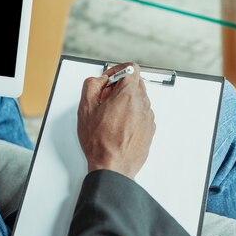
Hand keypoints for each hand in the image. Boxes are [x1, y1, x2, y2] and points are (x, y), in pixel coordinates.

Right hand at [76, 62, 154, 178]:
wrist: (113, 167)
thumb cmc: (100, 142)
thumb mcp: (85, 108)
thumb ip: (92, 85)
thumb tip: (99, 80)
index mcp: (128, 95)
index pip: (132, 68)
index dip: (118, 70)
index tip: (109, 79)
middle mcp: (142, 104)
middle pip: (135, 83)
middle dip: (120, 86)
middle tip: (105, 98)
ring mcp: (148, 118)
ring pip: (138, 99)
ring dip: (126, 101)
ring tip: (110, 116)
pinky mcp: (149, 130)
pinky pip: (141, 114)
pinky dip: (131, 114)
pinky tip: (117, 126)